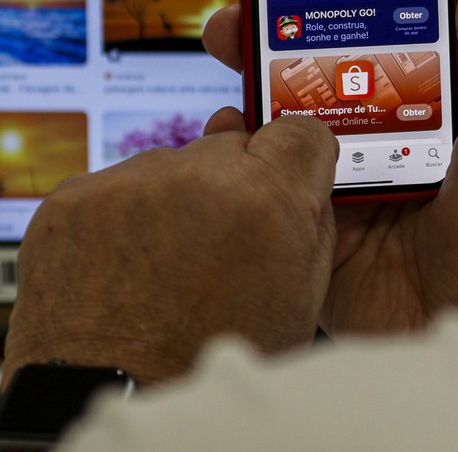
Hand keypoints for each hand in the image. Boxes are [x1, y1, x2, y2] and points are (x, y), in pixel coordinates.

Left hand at [2, 116, 337, 386]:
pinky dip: (124, 216)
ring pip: (172, 165)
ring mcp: (130, 185)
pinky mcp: (74, 199)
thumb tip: (304, 176)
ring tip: (167, 263)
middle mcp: (197, 178)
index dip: (294, 156)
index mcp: (265, 201)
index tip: (286, 171)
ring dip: (177, 199)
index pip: (297, 131)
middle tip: (219, 240)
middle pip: (231, 146)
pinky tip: (127, 265)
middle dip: (233, 184)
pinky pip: (117, 185)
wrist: (113, 401)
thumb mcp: (298, 298)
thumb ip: (310, 221)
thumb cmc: (208, 359)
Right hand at [203, 0, 457, 334]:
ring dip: (252, 90)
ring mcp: (343, 182)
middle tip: (239, 20)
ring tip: (229, 58)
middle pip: (319, 80)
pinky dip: (242, 158)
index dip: (343, 15)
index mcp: (428, 111)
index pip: (377, 50)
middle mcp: (380, 140)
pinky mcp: (313, 226)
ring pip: (286, 125)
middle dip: (276, 45)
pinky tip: (228, 133)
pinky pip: (269, 185)